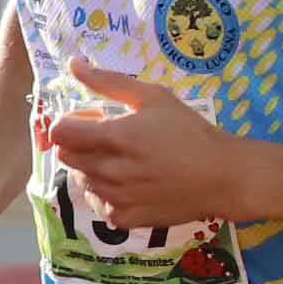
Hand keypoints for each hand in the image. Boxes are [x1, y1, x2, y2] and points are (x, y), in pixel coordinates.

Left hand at [45, 57, 245, 230]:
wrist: (221, 176)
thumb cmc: (190, 131)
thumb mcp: (153, 97)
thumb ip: (109, 81)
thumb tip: (73, 64)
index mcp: (115, 137)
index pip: (60, 133)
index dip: (70, 123)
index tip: (88, 121)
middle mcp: (110, 170)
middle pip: (67, 157)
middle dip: (79, 145)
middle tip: (107, 139)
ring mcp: (117, 198)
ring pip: (82, 182)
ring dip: (92, 169)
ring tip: (121, 161)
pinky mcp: (127, 219)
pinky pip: (100, 206)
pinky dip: (106, 195)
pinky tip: (127, 185)